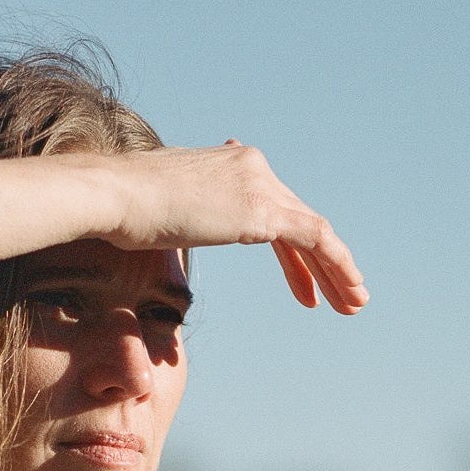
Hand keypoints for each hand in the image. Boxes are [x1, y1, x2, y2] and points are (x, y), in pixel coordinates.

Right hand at [105, 139, 368, 312]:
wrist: (115, 197)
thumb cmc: (122, 211)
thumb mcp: (161, 214)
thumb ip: (184, 221)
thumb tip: (176, 232)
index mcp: (230, 166)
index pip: (275, 212)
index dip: (293, 256)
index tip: (304, 289)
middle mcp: (251, 168)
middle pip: (299, 223)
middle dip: (324, 265)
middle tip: (342, 297)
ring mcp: (259, 185)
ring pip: (314, 232)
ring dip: (338, 271)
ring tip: (354, 304)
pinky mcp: (261, 210)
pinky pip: (315, 237)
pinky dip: (337, 264)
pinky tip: (349, 291)